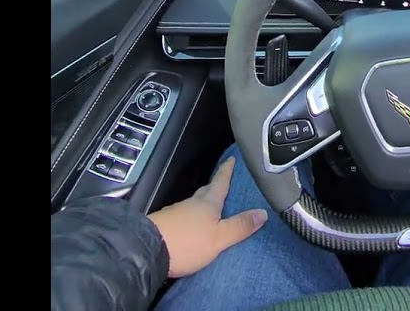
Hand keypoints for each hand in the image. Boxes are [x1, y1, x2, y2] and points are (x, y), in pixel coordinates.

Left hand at [147, 156, 267, 277]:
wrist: (147, 250)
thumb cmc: (186, 243)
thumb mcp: (219, 237)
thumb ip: (240, 226)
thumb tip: (262, 212)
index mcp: (207, 203)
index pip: (220, 181)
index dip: (227, 170)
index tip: (231, 159)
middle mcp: (191, 204)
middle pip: (206, 191)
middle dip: (216, 185)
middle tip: (224, 181)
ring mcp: (176, 213)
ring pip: (194, 204)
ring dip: (204, 203)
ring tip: (213, 207)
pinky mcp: (166, 225)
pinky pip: (184, 216)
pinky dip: (192, 217)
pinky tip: (194, 225)